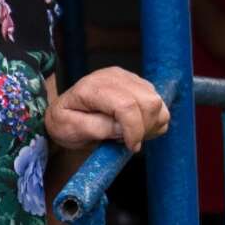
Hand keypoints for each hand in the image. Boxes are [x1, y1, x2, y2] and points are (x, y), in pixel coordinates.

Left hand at [44, 66, 169, 154]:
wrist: (65, 111)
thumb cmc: (65, 122)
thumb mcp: (70, 129)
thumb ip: (97, 128)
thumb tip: (122, 128)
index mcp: (92, 87)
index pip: (126, 105)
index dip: (134, 130)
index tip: (130, 146)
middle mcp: (113, 77)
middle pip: (148, 102)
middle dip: (144, 128)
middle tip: (128, 142)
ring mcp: (127, 77)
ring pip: (157, 103)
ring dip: (150, 125)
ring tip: (130, 134)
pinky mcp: (137, 83)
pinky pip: (159, 104)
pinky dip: (154, 120)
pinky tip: (136, 127)